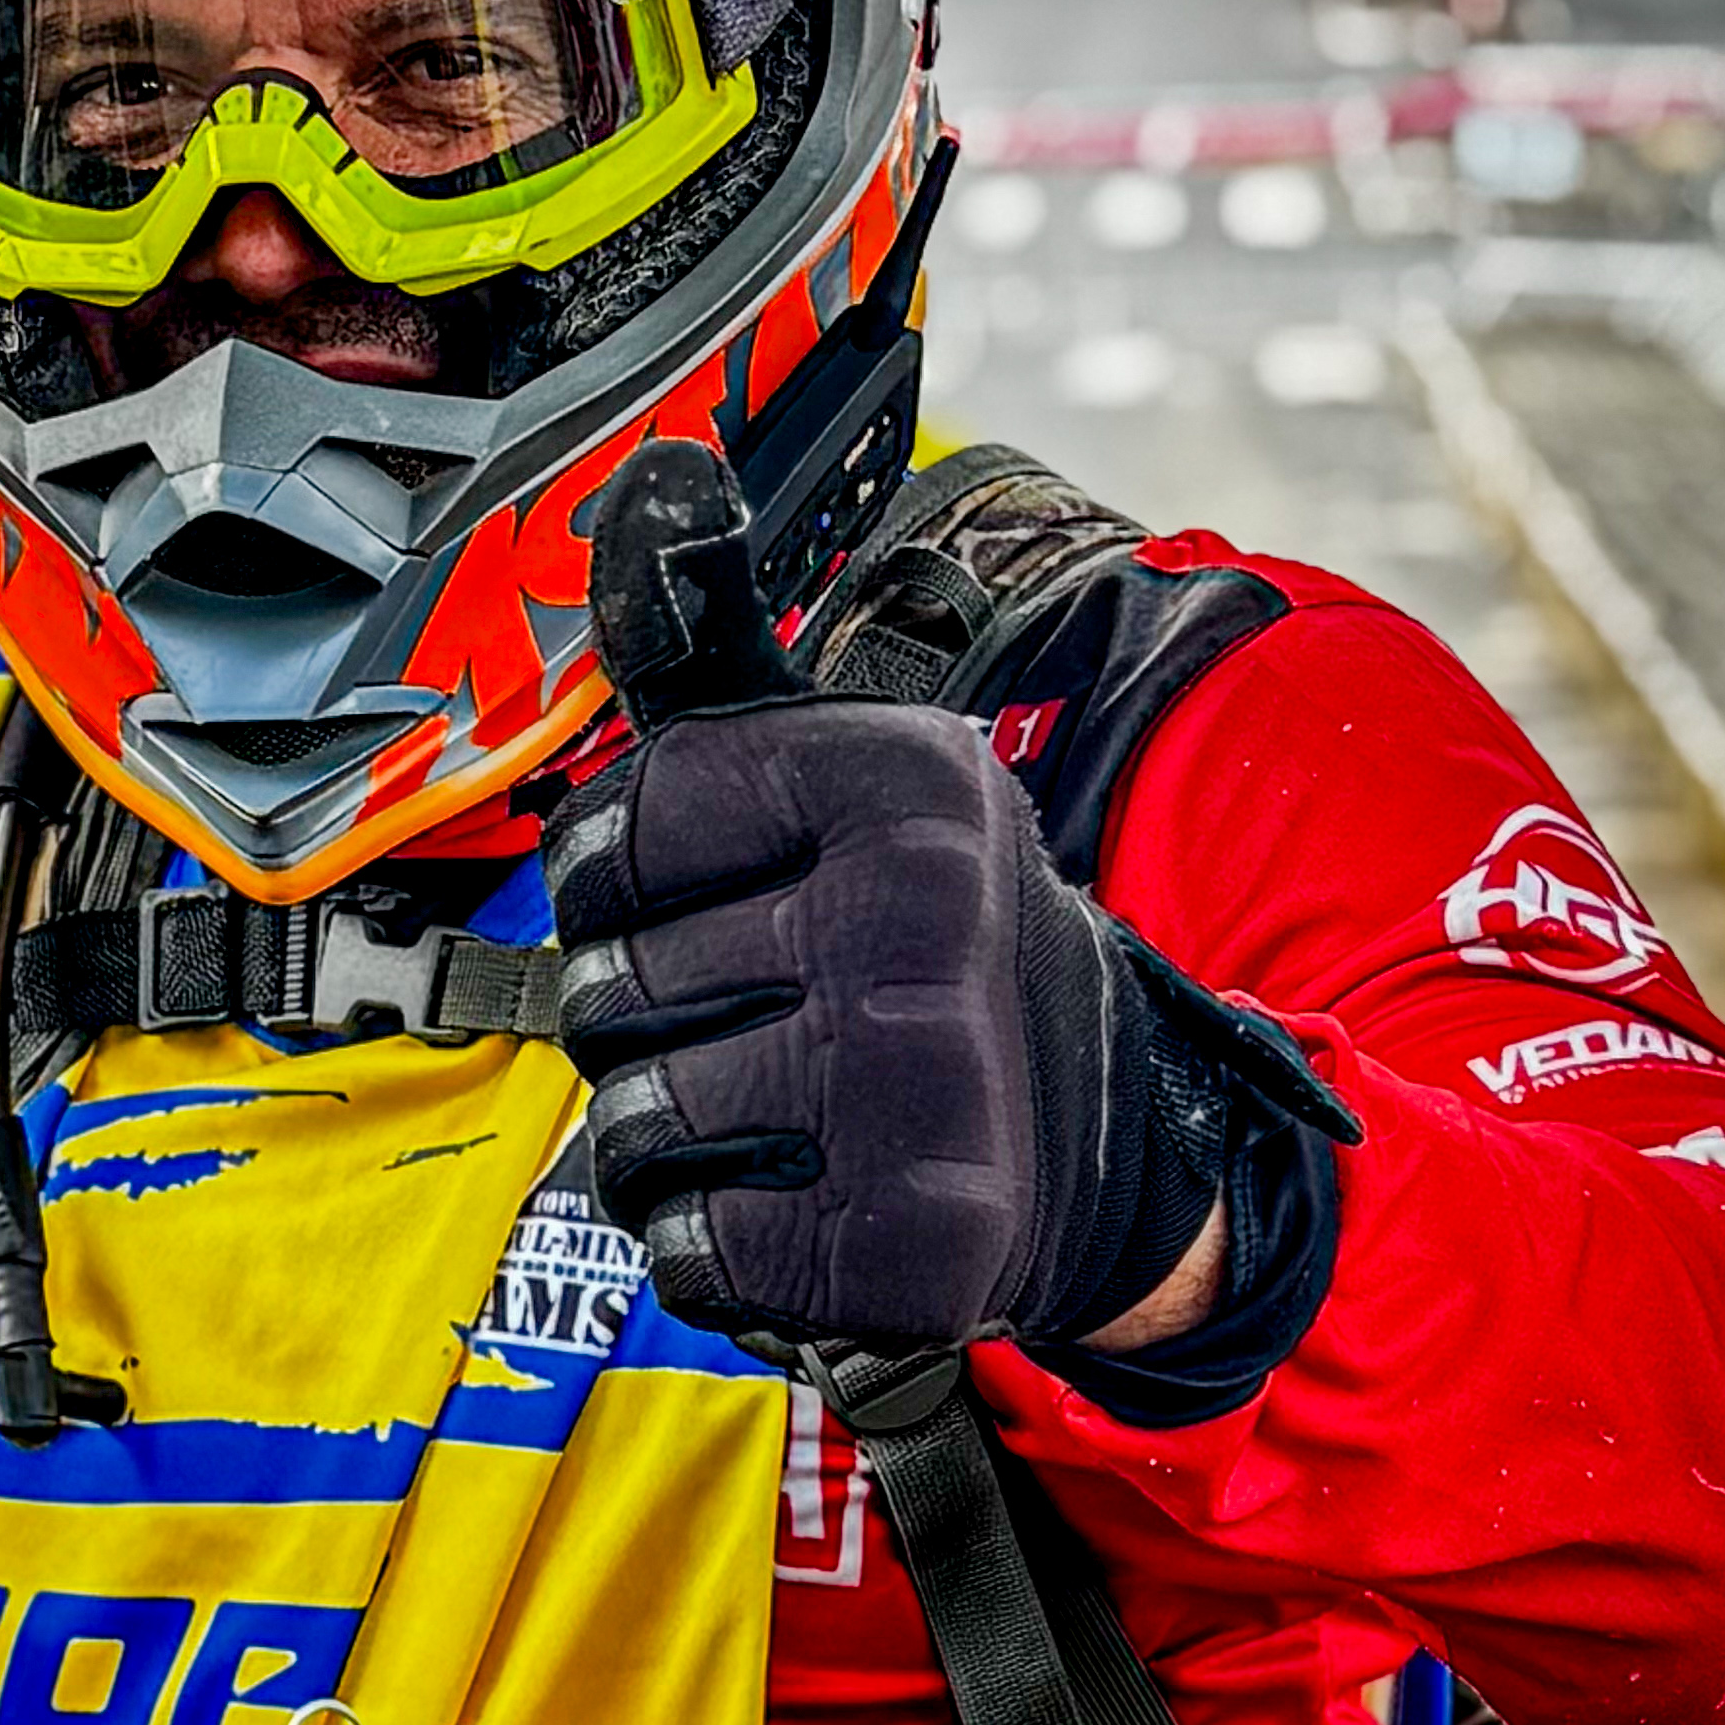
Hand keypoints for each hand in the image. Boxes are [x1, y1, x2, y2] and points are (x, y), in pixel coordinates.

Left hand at [543, 693, 1214, 1361]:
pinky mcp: (911, 1238)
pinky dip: (719, 1242)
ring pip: (633, 1124)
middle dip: (647, 1019)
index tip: (689, 894)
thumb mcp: (851, 780)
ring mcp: (919, 1086)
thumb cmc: (928, 945)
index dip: (616, 884)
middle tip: (762, 1015)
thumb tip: (657, 478)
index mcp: (906, 784)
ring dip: (672, 1137)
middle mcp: (921, 919)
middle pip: (607, 986)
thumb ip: (715, 661)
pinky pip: (688, 1247)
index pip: (613, 832)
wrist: (1118, 1138)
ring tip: (780, 1107)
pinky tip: (806, 1194)